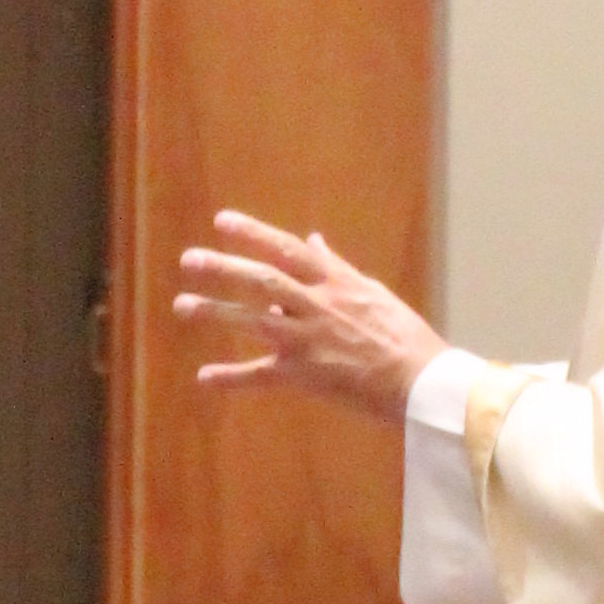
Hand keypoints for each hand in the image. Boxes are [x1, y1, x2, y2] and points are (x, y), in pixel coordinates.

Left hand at [171, 212, 444, 420]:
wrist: (422, 382)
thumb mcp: (372, 292)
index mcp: (336, 282)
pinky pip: (260, 376)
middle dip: (224, 268)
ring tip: (182, 305)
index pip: (288, 249)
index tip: (222, 221)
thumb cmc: (403, 336)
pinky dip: (231, 377)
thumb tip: (313, 240)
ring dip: (215, 312)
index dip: (254, 233)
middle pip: (263, 280)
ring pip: (253, 321)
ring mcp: (309, 339)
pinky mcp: (304, 374)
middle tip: (189, 259)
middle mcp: (318, 305)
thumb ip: (336, 266)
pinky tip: (204, 377)